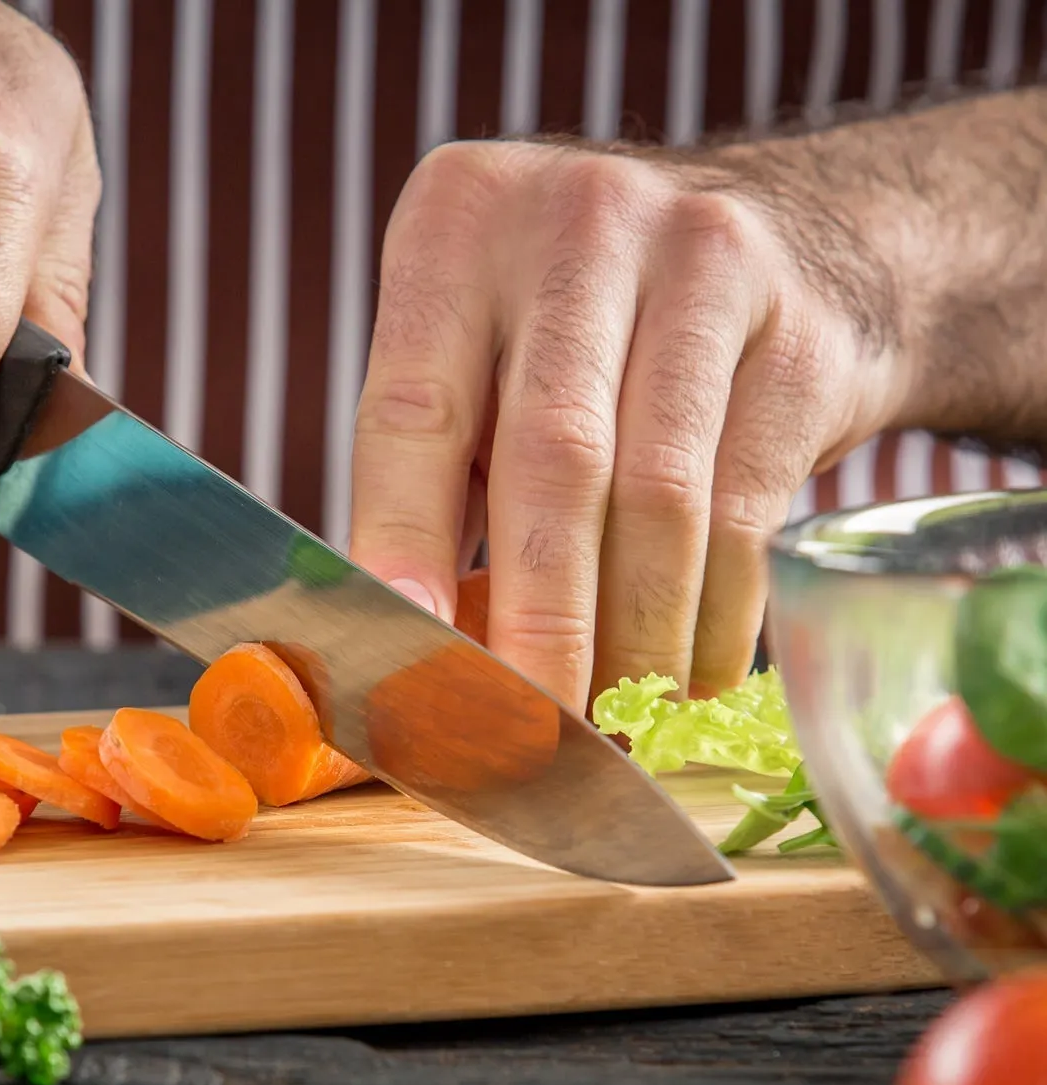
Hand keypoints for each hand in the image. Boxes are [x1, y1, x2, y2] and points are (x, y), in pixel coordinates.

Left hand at [348, 136, 910, 708]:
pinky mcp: (798, 331)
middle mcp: (577, 225)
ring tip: (611, 722)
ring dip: (632, 641)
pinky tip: (686, 675)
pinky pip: (746, 511)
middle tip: (526, 740)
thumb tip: (410, 650)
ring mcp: (703, 261)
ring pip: (658, 501)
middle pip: (551, 465)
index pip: (411, 414)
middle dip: (539, 627)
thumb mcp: (485, 355)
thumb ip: (437, 477)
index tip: (406, 660)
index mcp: (458, 229)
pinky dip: (712, 618)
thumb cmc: (587, 331)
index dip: (405, 548)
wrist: (798, 236)